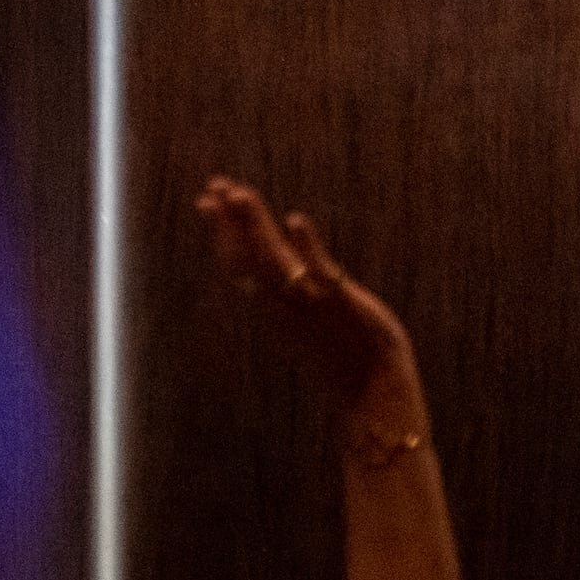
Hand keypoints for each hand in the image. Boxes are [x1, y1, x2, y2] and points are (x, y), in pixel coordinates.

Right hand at [199, 177, 414, 413]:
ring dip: (255, 226)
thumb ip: (295, 288)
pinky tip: (295, 220)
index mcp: (273, 310)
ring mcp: (310, 303)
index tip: (206, 202)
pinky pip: (319, 271)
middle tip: (214, 185)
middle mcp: (284, 306)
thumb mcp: (308, 321)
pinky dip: (306, 246)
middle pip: (246, 257)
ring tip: (239, 194)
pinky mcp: (340, 303)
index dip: (220, 231)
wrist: (373, 394)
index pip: (237, 262)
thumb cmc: (345, 357)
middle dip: (228, 220)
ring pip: (273, 259)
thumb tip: (289, 249)